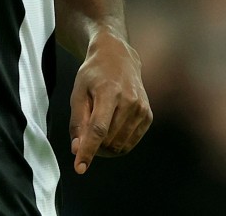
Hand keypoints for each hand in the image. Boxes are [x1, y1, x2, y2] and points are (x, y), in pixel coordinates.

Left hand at [69, 30, 151, 173]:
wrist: (118, 57)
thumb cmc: (94, 74)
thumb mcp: (78, 91)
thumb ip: (77, 121)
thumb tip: (77, 149)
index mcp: (109, 92)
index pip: (98, 129)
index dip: (88, 151)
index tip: (80, 167)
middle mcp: (130, 100)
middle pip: (108, 140)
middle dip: (93, 146)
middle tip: (85, 135)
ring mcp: (141, 108)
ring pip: (119, 145)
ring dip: (105, 147)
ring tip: (97, 130)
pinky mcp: (147, 115)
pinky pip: (130, 143)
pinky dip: (118, 143)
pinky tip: (111, 129)